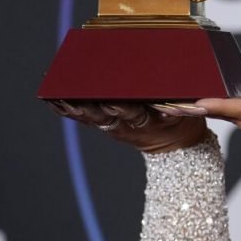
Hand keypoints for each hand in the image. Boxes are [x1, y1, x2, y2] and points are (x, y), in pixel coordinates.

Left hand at [47, 100, 206, 153]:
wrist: (173, 144)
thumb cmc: (179, 120)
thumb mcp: (185, 113)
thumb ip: (177, 107)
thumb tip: (167, 100)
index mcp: (149, 120)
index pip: (133, 114)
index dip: (121, 109)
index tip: (110, 103)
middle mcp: (128, 124)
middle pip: (105, 116)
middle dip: (88, 107)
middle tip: (71, 98)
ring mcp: (115, 126)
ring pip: (91, 117)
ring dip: (73, 107)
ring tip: (56, 96)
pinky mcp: (106, 125)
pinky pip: (85, 118)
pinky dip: (69, 110)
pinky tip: (55, 100)